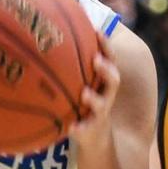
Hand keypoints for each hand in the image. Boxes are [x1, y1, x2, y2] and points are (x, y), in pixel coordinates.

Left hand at [69, 32, 120, 146]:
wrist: (93, 137)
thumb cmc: (83, 101)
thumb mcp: (81, 82)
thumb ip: (73, 64)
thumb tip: (53, 35)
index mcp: (103, 81)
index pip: (109, 60)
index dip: (106, 46)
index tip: (97, 31)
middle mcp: (106, 95)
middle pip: (114, 80)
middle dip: (106, 69)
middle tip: (96, 60)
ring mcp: (100, 113)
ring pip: (102, 105)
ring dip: (94, 99)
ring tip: (84, 94)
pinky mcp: (91, 130)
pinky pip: (87, 130)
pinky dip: (79, 128)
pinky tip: (71, 127)